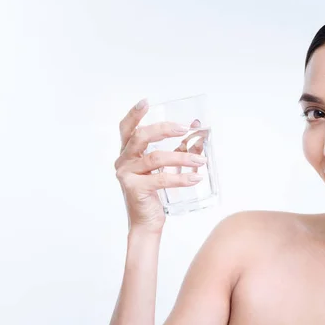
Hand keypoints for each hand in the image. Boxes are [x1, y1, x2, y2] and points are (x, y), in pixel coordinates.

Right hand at [114, 99, 205, 231]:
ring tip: (200, 160)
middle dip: (164, 129)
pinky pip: (161, 179)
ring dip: (181, 157)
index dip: (135, 114)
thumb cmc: (154, 193)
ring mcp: (127, 175)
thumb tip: (197, 132)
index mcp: (128, 153)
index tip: (146, 101)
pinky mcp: (135, 189)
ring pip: (155, 158)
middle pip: (140, 137)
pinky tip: (195, 177)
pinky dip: (181, 177)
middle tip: (184, 128)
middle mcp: (123, 161)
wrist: (146, 222)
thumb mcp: (164, 168)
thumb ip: (177, 150)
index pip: (127, 128)